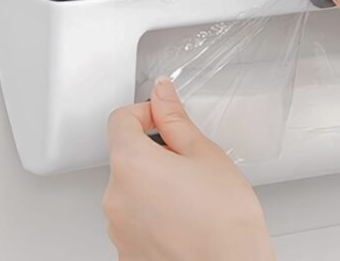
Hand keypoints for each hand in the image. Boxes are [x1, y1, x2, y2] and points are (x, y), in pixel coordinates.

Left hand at [104, 78, 274, 260]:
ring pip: (132, 187)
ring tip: (191, 195)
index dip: (145, 112)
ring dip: (154, 182)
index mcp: (131, 164)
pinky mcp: (125, 251)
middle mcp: (115, 197)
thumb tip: (162, 93)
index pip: (120, 119)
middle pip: (127, 154)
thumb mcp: (204, 153)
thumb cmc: (224, 220)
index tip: (164, 119)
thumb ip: (176, 119)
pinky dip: (153, 211)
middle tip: (190, 162)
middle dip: (155, 150)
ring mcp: (118, 229)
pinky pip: (134, 218)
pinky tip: (183, 218)